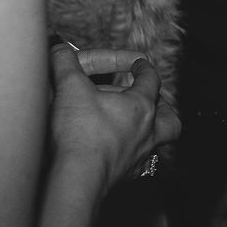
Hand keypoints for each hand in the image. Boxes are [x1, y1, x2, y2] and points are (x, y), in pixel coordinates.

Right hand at [47, 43, 180, 196]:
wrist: (78, 178)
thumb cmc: (80, 131)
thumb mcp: (69, 87)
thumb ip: (64, 63)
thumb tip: (58, 48)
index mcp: (140, 106)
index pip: (150, 79)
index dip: (144, 68)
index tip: (139, 63)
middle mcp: (147, 132)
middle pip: (168, 117)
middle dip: (162, 106)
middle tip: (150, 100)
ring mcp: (140, 157)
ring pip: (159, 143)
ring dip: (152, 132)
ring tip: (141, 128)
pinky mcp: (126, 177)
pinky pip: (140, 163)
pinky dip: (134, 154)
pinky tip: (120, 153)